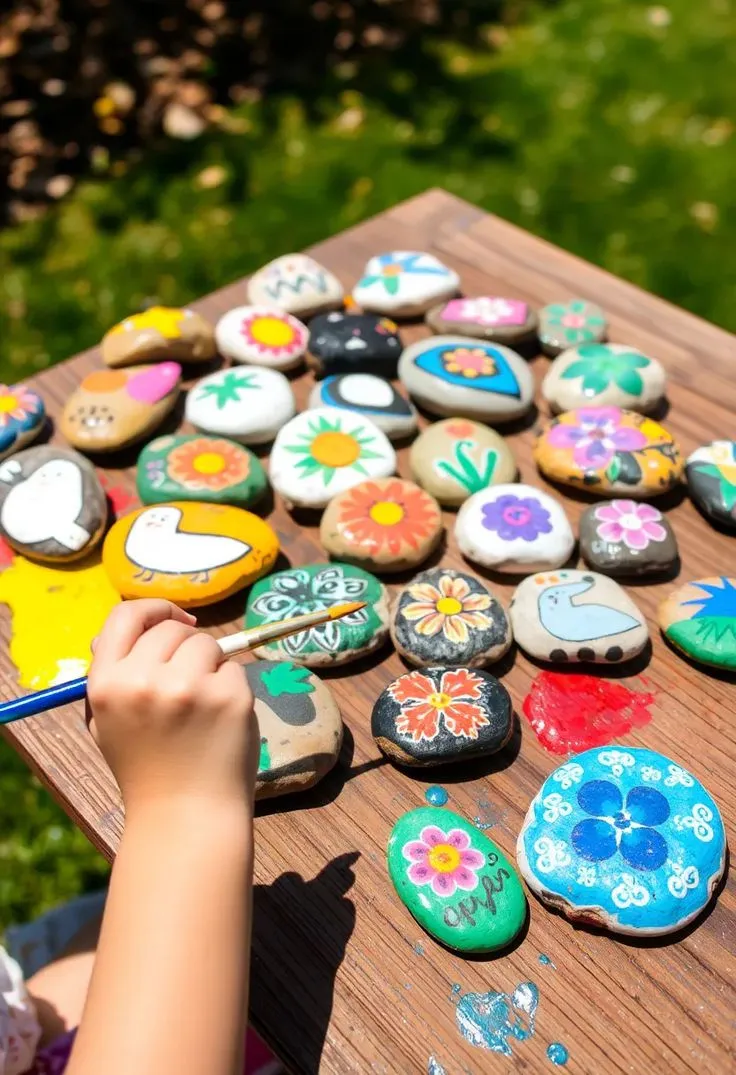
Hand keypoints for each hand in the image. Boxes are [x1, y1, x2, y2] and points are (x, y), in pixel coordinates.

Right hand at [86, 599, 258, 813]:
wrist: (184, 817)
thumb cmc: (146, 768)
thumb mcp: (107, 723)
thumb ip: (112, 675)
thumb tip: (119, 630)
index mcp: (106, 684)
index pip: (124, 616)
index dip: (152, 609)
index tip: (174, 619)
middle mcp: (143, 681)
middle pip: (173, 629)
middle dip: (185, 649)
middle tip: (188, 685)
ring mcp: (189, 687)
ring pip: (208, 646)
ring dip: (211, 668)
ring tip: (202, 708)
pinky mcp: (229, 697)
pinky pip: (234, 670)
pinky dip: (232, 689)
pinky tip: (220, 723)